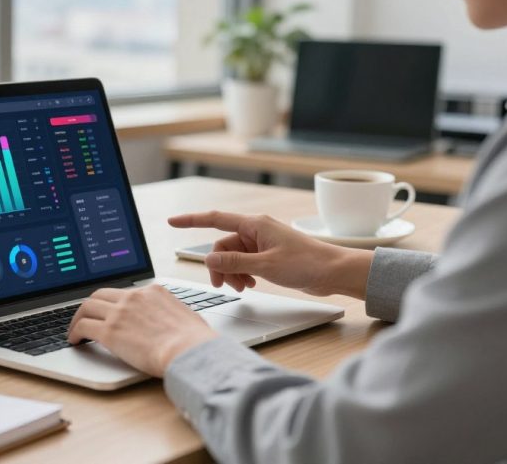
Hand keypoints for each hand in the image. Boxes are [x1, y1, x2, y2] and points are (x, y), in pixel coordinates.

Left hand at [67, 285, 217, 376]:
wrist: (189, 351)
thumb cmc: (194, 341)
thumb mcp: (185, 316)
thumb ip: (171, 315)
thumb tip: (172, 325)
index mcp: (153, 292)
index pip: (125, 292)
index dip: (113, 302)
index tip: (109, 311)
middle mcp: (134, 297)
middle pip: (101, 294)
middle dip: (91, 305)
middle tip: (86, 317)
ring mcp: (120, 312)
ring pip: (87, 306)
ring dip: (78, 317)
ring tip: (75, 330)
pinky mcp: (110, 331)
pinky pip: (83, 326)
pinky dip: (75, 332)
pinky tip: (75, 341)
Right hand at [168, 210, 373, 298]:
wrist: (334, 272)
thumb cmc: (307, 263)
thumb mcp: (265, 265)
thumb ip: (234, 262)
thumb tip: (208, 260)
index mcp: (254, 224)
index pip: (215, 219)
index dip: (191, 221)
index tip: (172, 222)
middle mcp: (256, 230)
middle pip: (222, 246)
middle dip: (220, 266)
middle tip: (223, 285)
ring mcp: (261, 244)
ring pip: (232, 257)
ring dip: (232, 272)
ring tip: (242, 287)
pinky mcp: (268, 256)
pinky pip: (244, 263)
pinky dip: (242, 274)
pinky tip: (249, 284)